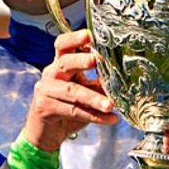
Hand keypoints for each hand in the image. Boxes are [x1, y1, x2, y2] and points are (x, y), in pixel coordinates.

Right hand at [23, 29, 117, 151]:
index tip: (88, 35)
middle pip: (64, 62)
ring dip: (93, 98)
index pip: (62, 45)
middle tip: (95, 60)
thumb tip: (123, 78)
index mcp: (60, 65)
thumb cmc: (67, 108)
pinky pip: (73, 111)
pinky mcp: (45, 108)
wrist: (45, 133)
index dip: (73, 39)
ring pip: (71, 91)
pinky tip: (110, 119)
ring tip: (110, 104)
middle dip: (79, 60)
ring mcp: (46, 91)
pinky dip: (93, 116)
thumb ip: (98, 84)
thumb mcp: (84, 92)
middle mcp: (51, 74)